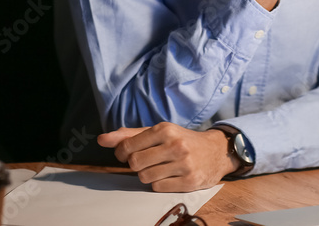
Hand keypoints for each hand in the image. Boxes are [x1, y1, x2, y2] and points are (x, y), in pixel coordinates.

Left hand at [98, 122, 238, 191]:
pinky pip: (158, 188)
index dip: (122, 153)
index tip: (126, 153)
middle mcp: (175, 145)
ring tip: (159, 167)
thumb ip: (129, 135)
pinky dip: (159, 183)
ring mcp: (183, 164)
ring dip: (147, 174)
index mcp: (165, 129)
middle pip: (135, 163)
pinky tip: (169, 175)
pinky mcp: (189, 181)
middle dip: (136, 164)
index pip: (128, 146)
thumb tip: (102, 139)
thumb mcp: (159, 132)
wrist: (216, 151)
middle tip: (146, 160)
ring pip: (145, 177)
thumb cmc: (182, 140)